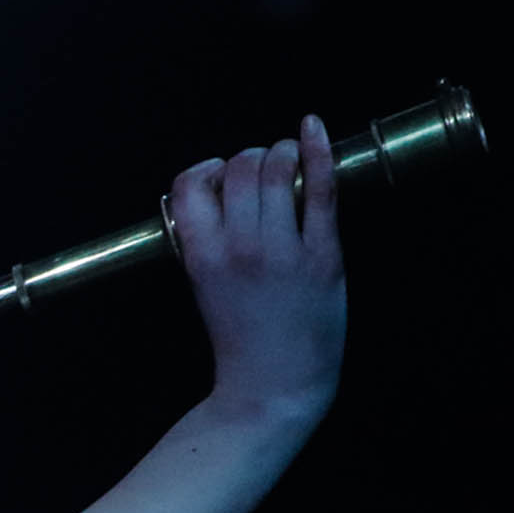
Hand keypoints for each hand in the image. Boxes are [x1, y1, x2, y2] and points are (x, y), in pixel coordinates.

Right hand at [171, 113, 345, 420]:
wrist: (274, 384)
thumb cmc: (239, 337)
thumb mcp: (203, 287)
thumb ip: (205, 240)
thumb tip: (220, 192)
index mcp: (200, 257)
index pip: (190, 185)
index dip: (205, 171)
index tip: (219, 178)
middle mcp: (238, 248)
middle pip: (238, 168)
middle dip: (249, 158)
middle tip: (261, 170)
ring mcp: (282, 250)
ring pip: (277, 169)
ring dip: (281, 153)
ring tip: (286, 159)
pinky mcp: (323, 254)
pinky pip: (321, 189)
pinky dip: (318, 151)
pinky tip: (313, 129)